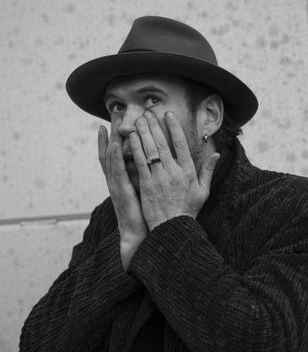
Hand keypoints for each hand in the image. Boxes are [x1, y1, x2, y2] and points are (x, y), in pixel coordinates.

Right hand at [98, 119, 147, 269]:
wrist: (140, 234)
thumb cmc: (146, 212)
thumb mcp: (146, 191)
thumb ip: (147, 175)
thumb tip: (153, 161)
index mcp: (122, 180)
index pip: (115, 156)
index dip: (112, 140)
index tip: (113, 124)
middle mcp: (116, 180)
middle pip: (110, 153)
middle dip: (111, 135)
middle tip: (114, 117)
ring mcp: (116, 185)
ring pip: (111, 159)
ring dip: (112, 140)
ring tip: (112, 124)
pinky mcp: (121, 191)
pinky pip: (117, 171)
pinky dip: (114, 157)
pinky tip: (116, 144)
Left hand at [129, 110, 219, 229]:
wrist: (173, 228)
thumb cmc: (189, 210)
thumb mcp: (204, 191)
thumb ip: (209, 170)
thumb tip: (217, 153)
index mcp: (188, 172)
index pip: (181, 144)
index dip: (174, 127)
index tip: (168, 115)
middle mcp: (173, 172)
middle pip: (162, 143)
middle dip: (154, 126)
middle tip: (148, 113)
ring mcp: (159, 178)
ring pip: (150, 150)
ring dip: (143, 133)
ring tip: (138, 120)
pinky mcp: (146, 185)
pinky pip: (140, 163)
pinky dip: (136, 148)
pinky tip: (132, 138)